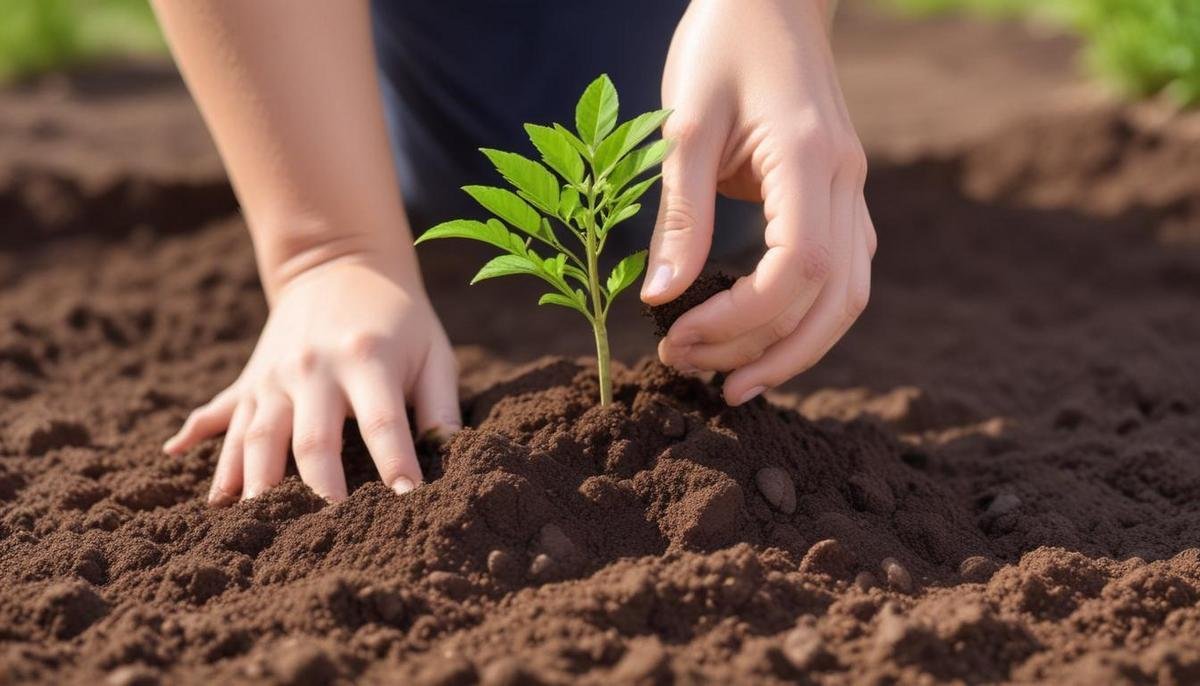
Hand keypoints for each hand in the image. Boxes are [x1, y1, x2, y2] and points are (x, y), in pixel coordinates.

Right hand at [163, 256, 459, 503]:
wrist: (339, 262)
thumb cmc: (399, 319)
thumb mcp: (433, 350)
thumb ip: (441, 405)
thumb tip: (452, 456)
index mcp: (365, 359)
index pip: (382, 423)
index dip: (395, 464)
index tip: (405, 502)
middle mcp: (312, 369)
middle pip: (309, 440)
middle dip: (317, 489)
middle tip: (324, 537)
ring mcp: (273, 377)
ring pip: (255, 438)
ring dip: (253, 485)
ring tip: (254, 528)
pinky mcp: (249, 382)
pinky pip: (219, 416)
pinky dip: (197, 439)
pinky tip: (175, 459)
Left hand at [641, 0, 875, 404]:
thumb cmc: (721, 44)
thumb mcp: (685, 123)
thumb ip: (679, 214)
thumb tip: (660, 299)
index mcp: (810, 160)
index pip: (798, 269)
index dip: (741, 320)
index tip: (678, 338)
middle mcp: (846, 183)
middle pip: (832, 300)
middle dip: (765, 351)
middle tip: (692, 372)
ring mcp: (852, 192)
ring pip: (847, 298)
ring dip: (792, 349)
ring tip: (730, 382)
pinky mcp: (839, 197)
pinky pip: (840, 277)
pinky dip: (802, 319)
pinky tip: (755, 338)